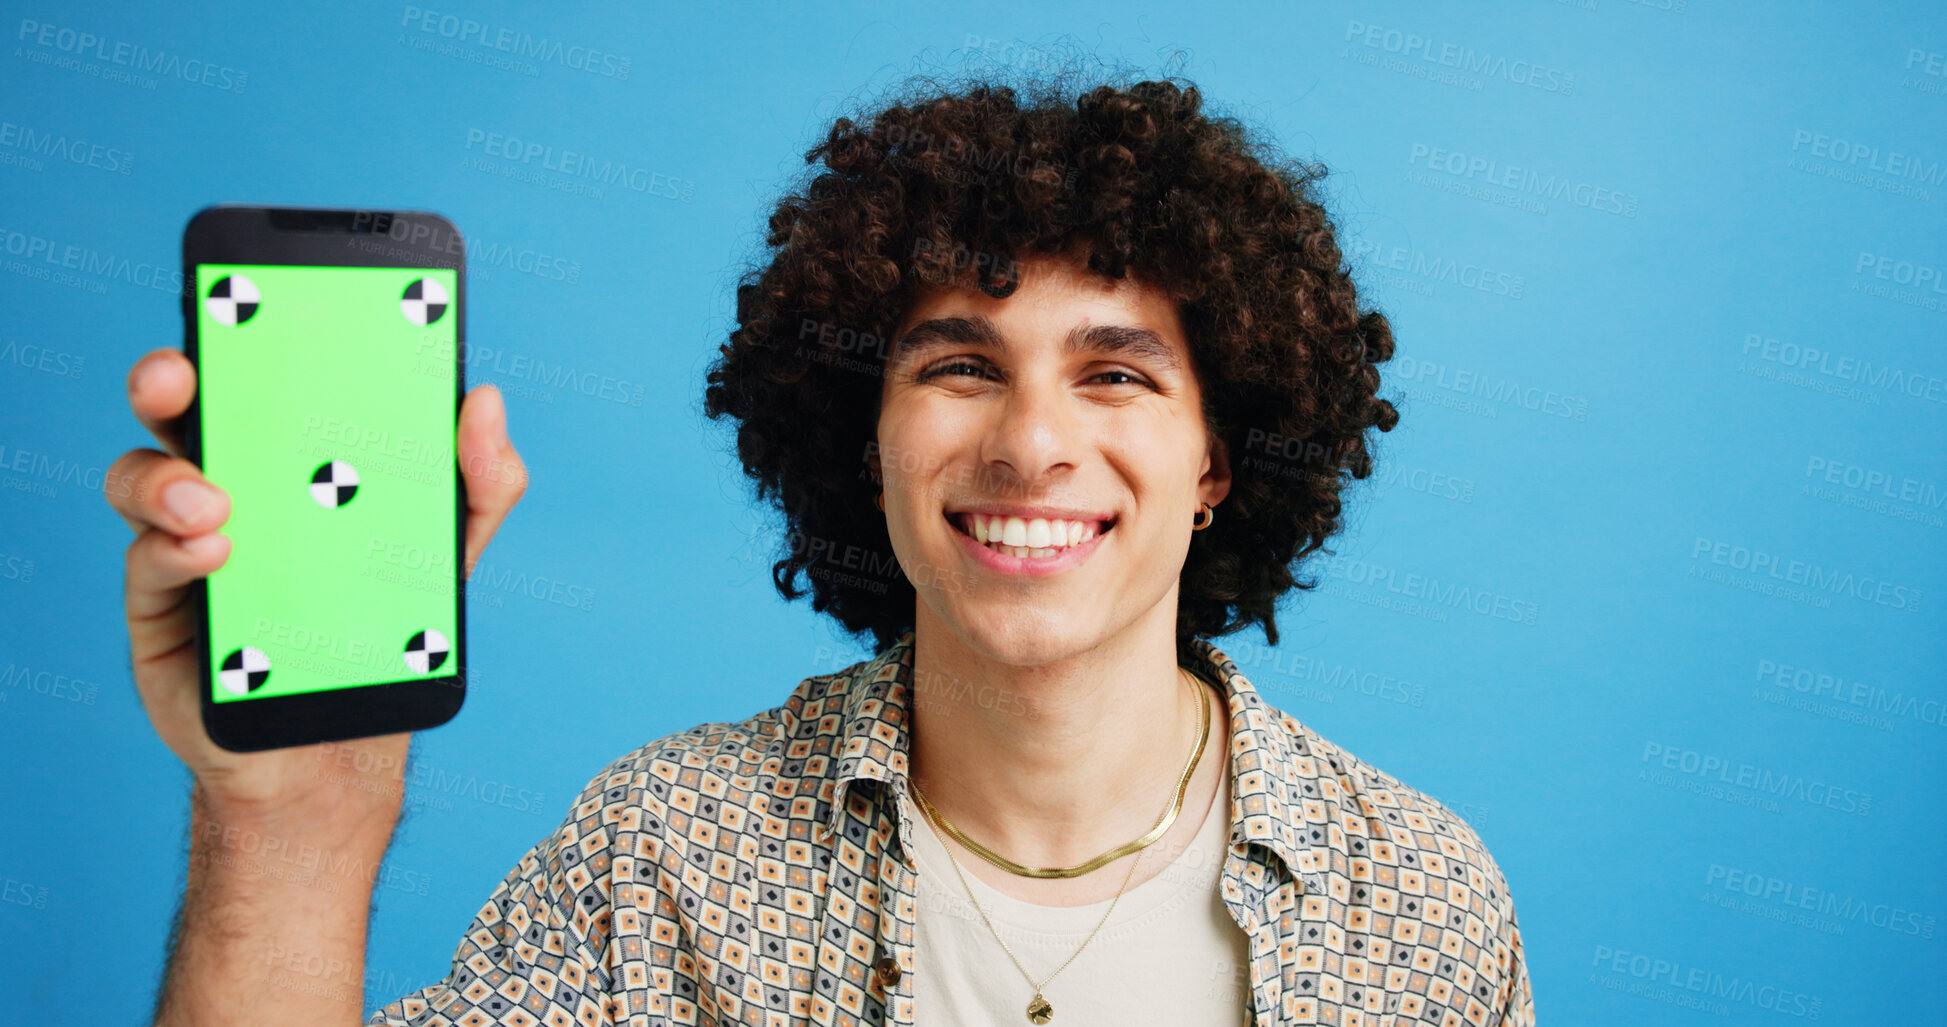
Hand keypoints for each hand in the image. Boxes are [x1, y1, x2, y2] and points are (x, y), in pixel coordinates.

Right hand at [109, 348, 526, 813]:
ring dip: (165, 478)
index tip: (250, 297)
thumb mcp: (449, 550)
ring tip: (213, 500)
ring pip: (142, 479)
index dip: (242, 331)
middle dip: (169, 378)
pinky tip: (217, 549)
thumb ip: (478, 481)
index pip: (258, 376)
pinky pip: (148, 564)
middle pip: (179, 412)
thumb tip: (485, 400)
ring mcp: (184, 541)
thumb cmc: (386, 628)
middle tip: (181, 372)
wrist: (343, 742)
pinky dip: (178, 551)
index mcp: (288, 453)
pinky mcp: (160, 607)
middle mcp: (226, 481)